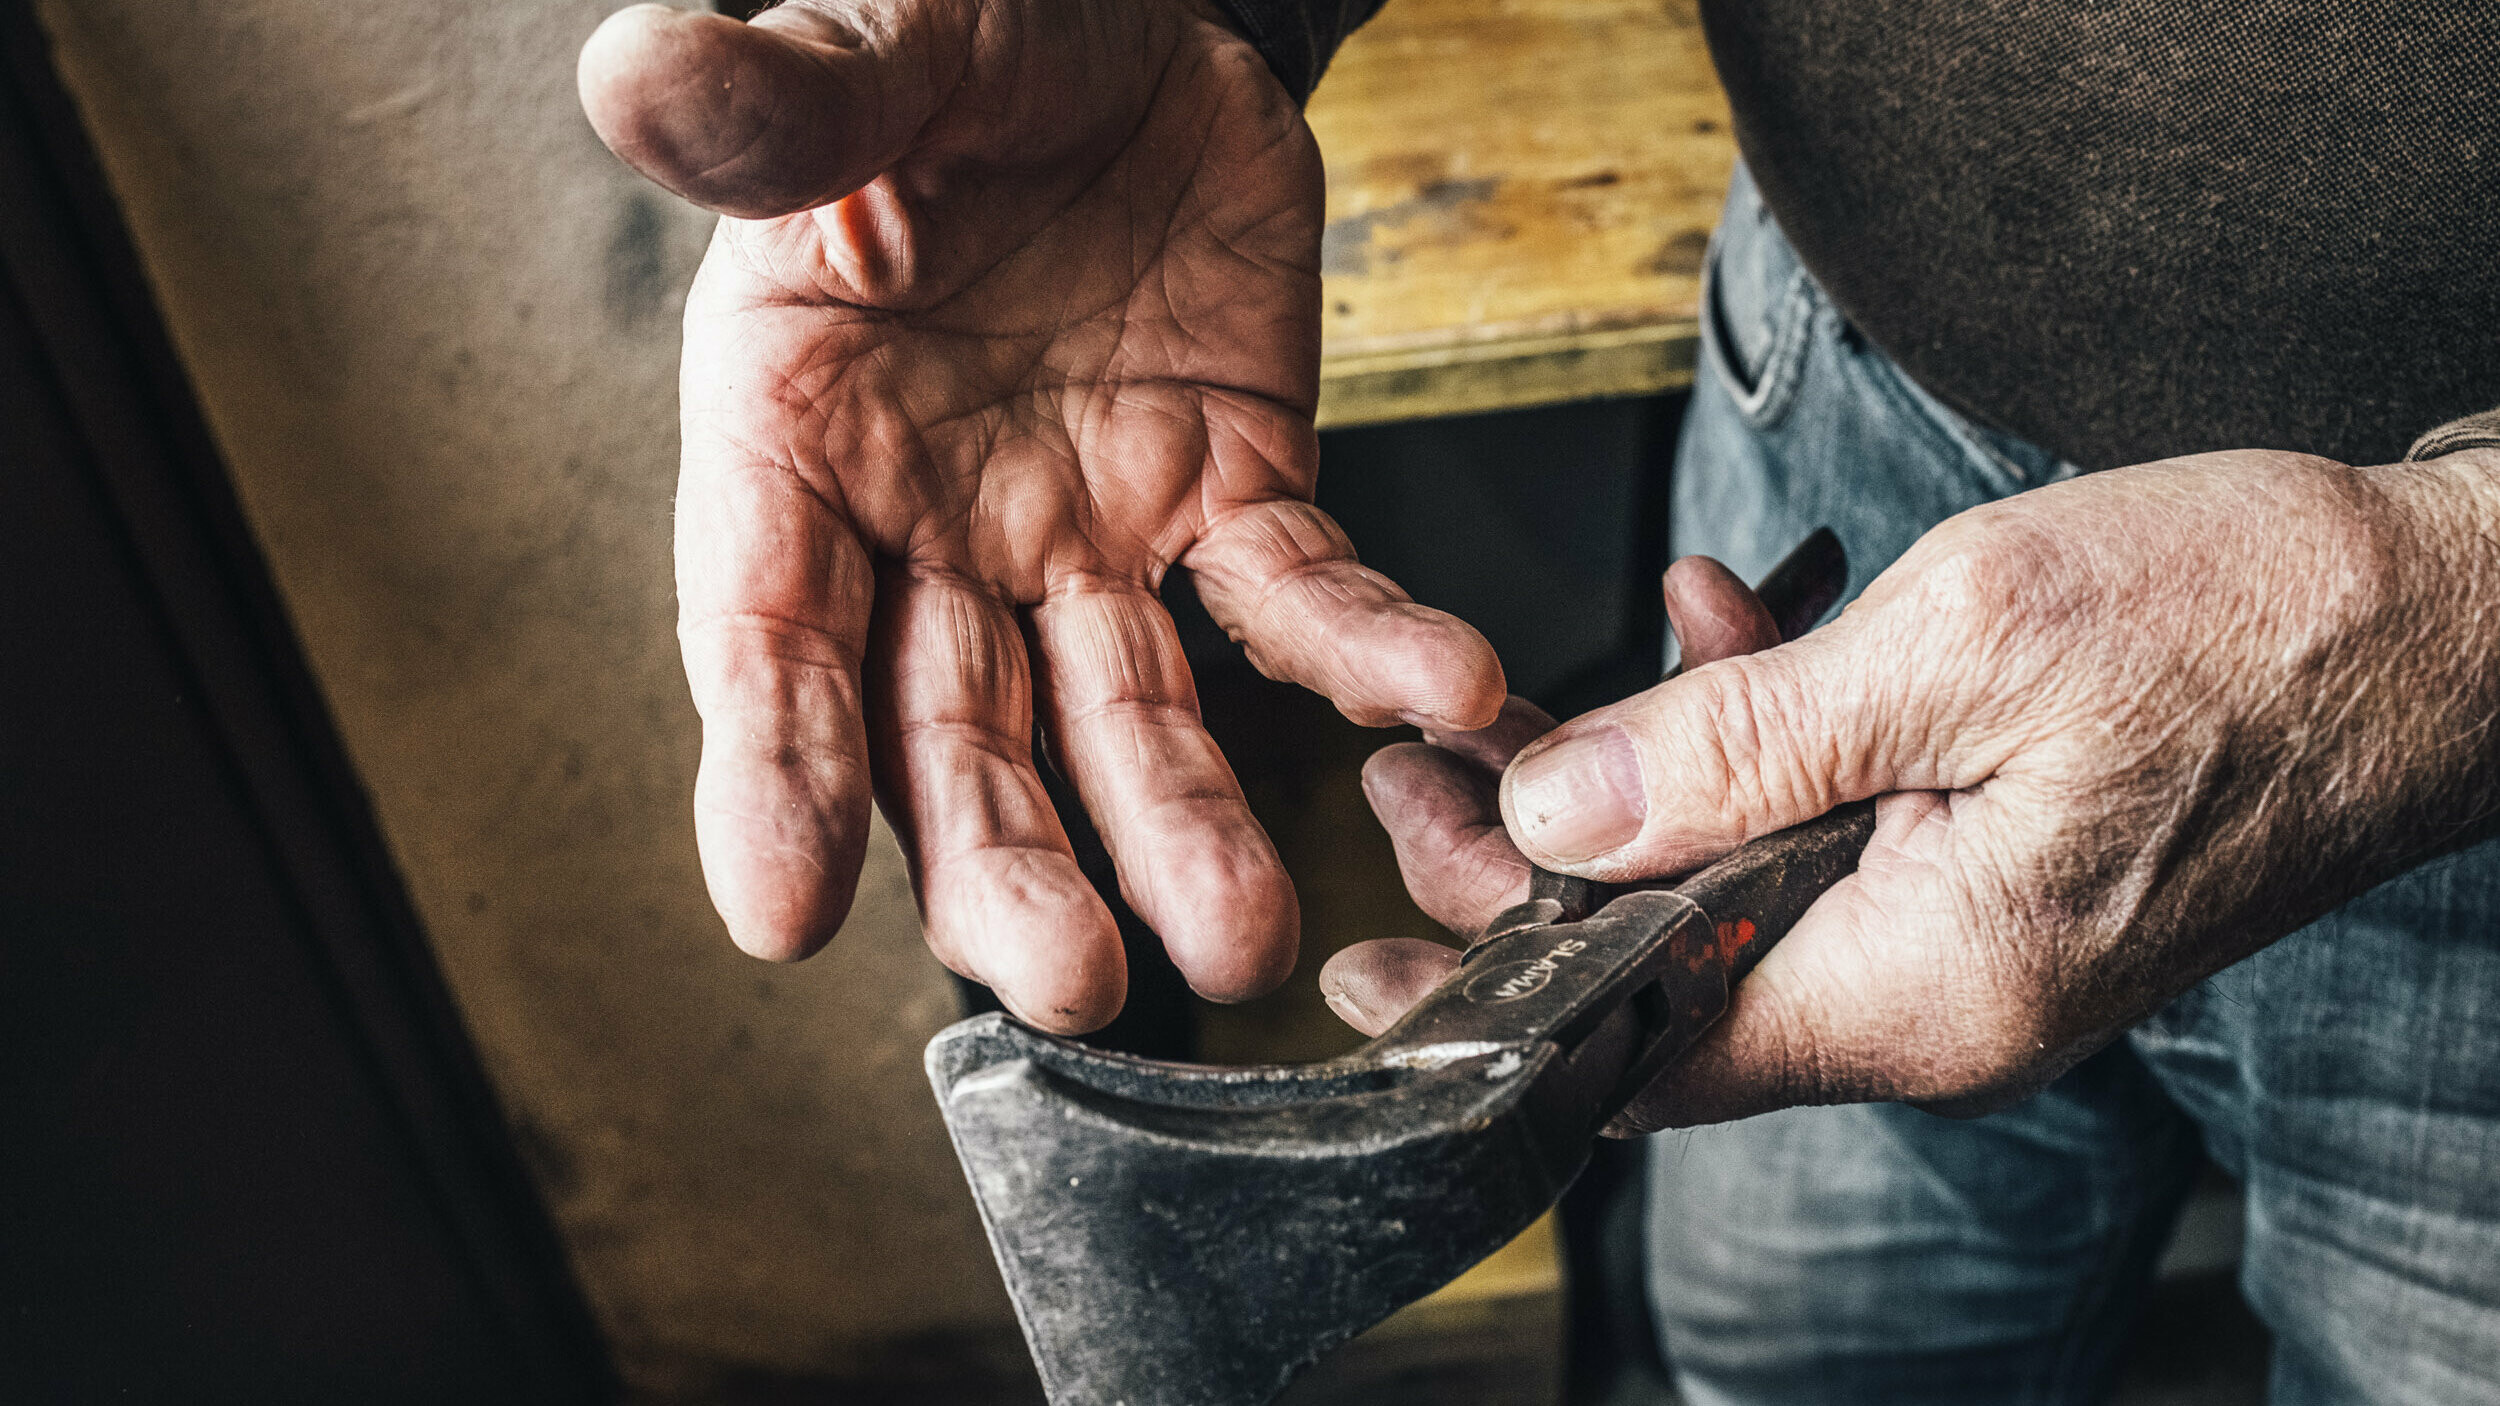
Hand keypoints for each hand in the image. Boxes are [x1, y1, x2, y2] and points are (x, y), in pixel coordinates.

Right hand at [577, 0, 1503, 1029]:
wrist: (1141, 23)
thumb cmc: (975, 43)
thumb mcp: (881, 50)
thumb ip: (782, 99)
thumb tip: (642, 79)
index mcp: (797, 440)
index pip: (765, 631)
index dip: (768, 770)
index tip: (779, 908)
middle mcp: (932, 525)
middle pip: (951, 736)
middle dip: (1007, 862)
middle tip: (1068, 981)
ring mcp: (1089, 531)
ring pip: (1128, 715)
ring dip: (1186, 827)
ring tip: (1247, 933)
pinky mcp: (1235, 499)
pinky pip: (1299, 598)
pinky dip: (1366, 652)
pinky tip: (1443, 695)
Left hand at [1329, 451, 2499, 1126]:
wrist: (2452, 618)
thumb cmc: (2251, 623)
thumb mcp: (1956, 649)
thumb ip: (1739, 746)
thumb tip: (1557, 816)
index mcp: (1923, 989)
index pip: (1650, 1053)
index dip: (1499, 1001)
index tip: (1381, 948)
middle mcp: (1941, 1006)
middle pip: (1675, 975)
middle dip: (1535, 874)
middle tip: (1428, 773)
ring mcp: (1974, 950)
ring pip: (1743, 897)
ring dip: (1642, 790)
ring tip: (1546, 699)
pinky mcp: (2000, 884)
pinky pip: (1831, 843)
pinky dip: (1758, 749)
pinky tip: (1725, 632)